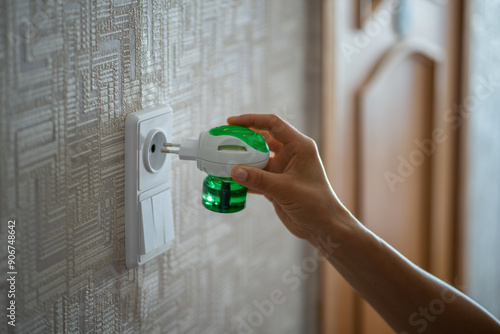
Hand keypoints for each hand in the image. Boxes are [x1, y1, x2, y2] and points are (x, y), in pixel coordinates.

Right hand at [228, 114, 346, 240]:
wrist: (323, 227)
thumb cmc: (315, 204)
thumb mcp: (286, 189)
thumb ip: (260, 180)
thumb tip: (234, 171)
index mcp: (299, 147)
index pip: (273, 124)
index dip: (252, 120)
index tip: (232, 122)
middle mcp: (291, 154)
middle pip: (262, 139)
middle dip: (243, 139)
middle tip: (224, 139)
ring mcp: (283, 169)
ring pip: (258, 158)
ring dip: (242, 159)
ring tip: (222, 159)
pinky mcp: (277, 184)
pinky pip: (257, 176)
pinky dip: (244, 177)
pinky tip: (230, 180)